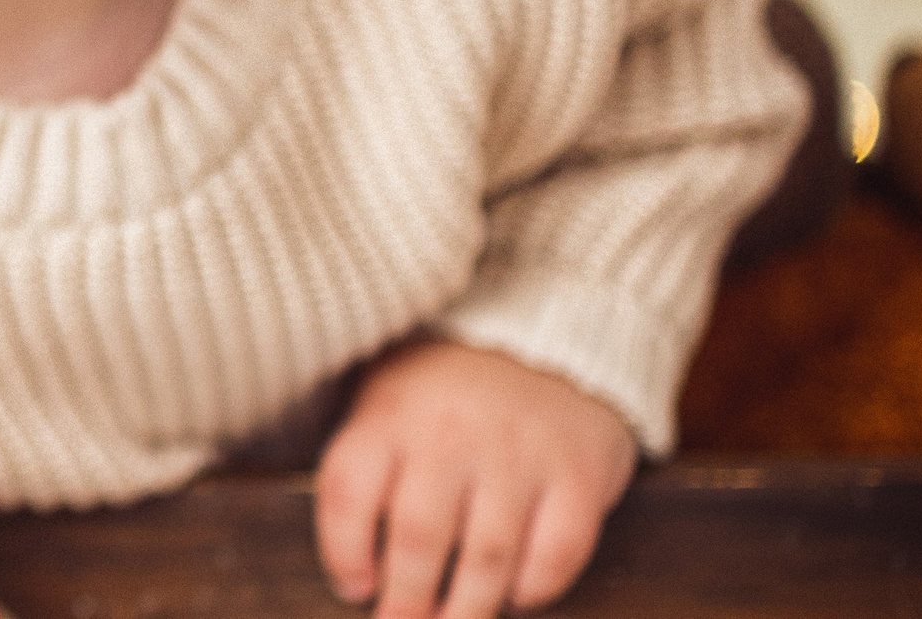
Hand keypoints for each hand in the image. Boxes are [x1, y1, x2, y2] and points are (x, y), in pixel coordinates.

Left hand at [314, 340, 635, 618]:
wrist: (542, 331)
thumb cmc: (446, 390)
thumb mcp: (388, 404)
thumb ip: (367, 474)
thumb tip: (357, 579)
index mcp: (390, 414)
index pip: (347, 491)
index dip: (343, 552)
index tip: (354, 589)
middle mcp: (450, 431)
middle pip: (419, 537)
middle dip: (407, 603)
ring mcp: (519, 452)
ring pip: (487, 558)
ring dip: (467, 610)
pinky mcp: (579, 472)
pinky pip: (557, 554)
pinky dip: (534, 589)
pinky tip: (515, 595)